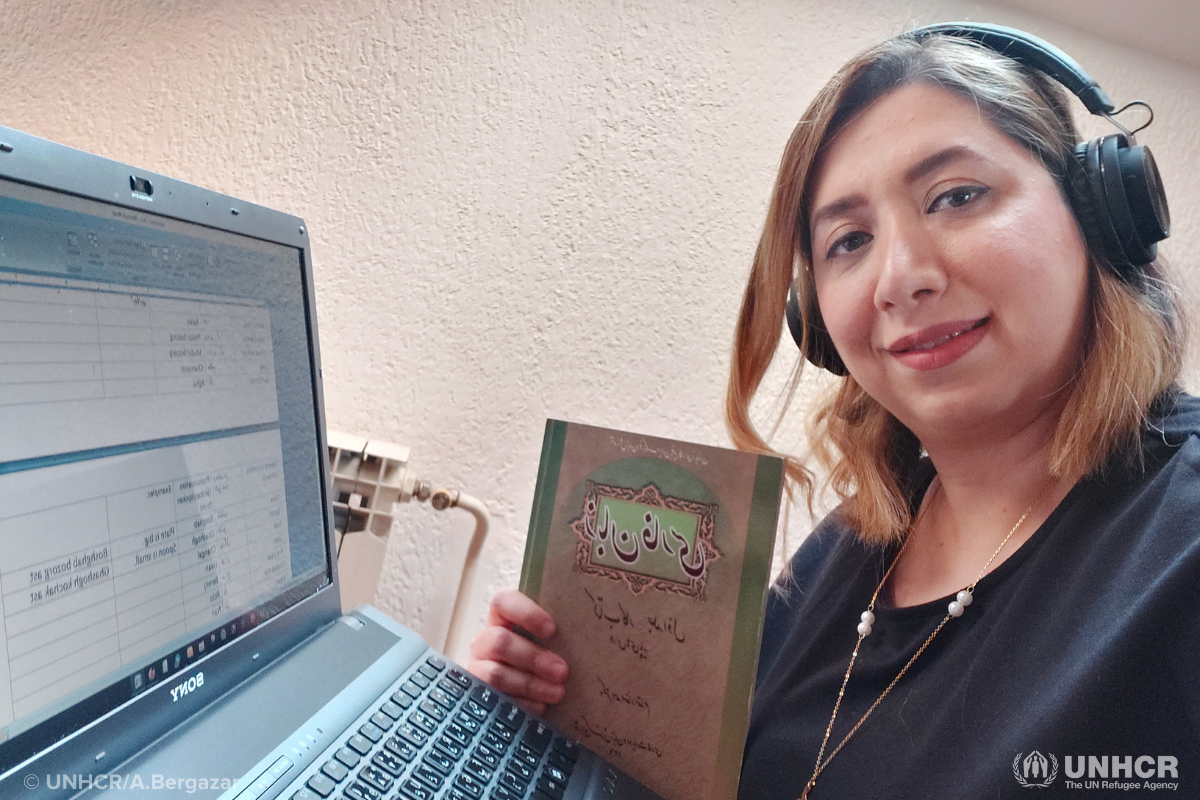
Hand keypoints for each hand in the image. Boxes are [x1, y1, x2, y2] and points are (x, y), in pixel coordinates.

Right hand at [468, 588, 567, 715]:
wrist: (520, 696)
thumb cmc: (541, 660)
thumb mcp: (545, 643)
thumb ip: (556, 635)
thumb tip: (588, 629)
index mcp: (502, 619)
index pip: (504, 601)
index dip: (526, 613)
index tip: (552, 629)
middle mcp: (484, 641)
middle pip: (500, 642)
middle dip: (534, 658)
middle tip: (562, 671)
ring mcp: (478, 669)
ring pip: (497, 674)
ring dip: (530, 684)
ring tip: (558, 693)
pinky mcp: (480, 696)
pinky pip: (497, 700)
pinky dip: (523, 704)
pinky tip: (542, 707)